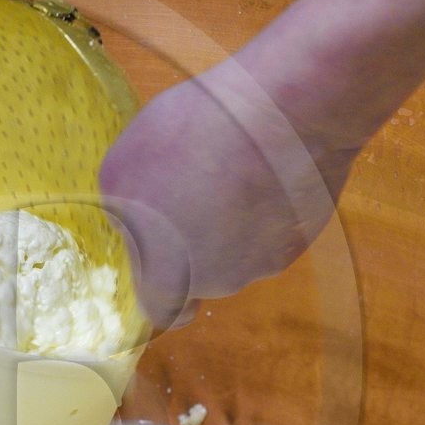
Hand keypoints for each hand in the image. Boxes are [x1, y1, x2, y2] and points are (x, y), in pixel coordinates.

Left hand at [99, 62, 363, 327]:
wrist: (284, 115)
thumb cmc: (191, 132)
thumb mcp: (128, 163)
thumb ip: (126, 210)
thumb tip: (140, 229)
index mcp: (164, 268)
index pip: (161, 309)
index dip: (160, 287)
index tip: (163, 258)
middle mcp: (214, 279)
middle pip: (200, 275)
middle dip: (198, 243)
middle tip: (200, 191)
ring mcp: (259, 263)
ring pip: (238, 255)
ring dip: (234, 224)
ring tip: (235, 169)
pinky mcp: (298, 242)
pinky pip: (273, 235)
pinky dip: (268, 211)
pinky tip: (269, 171)